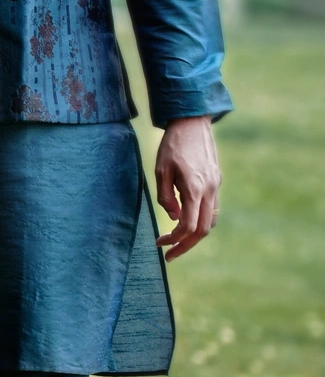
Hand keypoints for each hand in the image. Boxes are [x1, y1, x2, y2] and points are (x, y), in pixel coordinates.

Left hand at [155, 115, 219, 260]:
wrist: (192, 122)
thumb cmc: (172, 145)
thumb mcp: (160, 170)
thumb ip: (165, 197)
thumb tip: (173, 218)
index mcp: (194, 188)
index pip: (189, 226)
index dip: (174, 239)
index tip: (160, 244)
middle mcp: (209, 189)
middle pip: (204, 229)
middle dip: (186, 245)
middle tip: (169, 254)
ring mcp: (216, 185)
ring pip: (211, 220)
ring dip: (195, 235)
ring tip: (176, 240)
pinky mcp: (217, 181)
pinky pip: (212, 208)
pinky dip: (201, 220)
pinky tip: (186, 220)